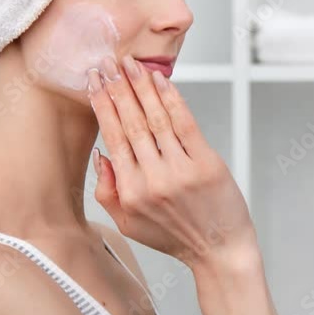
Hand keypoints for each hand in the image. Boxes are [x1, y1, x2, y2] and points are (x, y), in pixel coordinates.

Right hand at [87, 54, 257, 270]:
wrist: (219, 250)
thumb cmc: (176, 236)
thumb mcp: (128, 224)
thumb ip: (108, 192)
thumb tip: (101, 154)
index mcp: (130, 193)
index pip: (113, 139)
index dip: (102, 106)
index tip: (94, 83)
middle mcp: (153, 181)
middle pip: (131, 123)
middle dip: (117, 89)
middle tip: (108, 64)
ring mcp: (180, 171)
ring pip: (156, 119)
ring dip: (141, 87)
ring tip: (131, 65)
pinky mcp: (205, 164)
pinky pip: (184, 123)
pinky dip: (172, 99)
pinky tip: (161, 80)